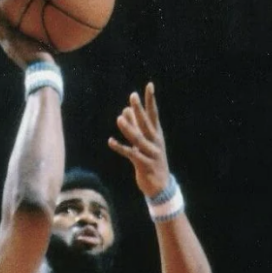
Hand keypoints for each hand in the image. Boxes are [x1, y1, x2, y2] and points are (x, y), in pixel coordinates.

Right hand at [0, 0, 55, 69]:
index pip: (3, 34)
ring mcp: (7, 42)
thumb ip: (42, 39)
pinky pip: (0, 22)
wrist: (42, 70)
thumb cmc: (45, 63)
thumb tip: (53, 29)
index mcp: (13, 47)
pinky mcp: (9, 40)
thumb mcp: (43, 48)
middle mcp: (7, 45)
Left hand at [107, 83, 170, 198]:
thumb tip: (125, 110)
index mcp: (156, 135)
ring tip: (119, 118)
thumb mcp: (144, 143)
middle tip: (133, 96)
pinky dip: (120, 148)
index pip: (154, 114)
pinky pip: (131, 154)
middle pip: (146, 124)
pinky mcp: (144, 165)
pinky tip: (110, 142)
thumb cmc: (151, 161)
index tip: (149, 85)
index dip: (151, 100)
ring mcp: (151, 154)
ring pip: (138, 139)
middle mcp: (155, 142)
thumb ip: (135, 126)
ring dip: (129, 129)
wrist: (160, 186)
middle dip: (140, 110)